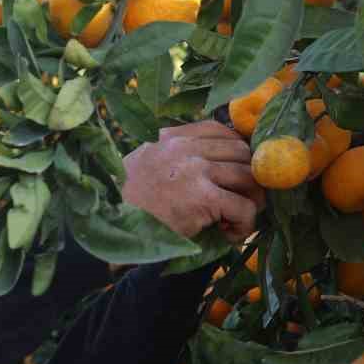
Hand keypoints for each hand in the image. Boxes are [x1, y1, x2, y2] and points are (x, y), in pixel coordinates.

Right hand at [121, 120, 263, 241]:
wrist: (111, 225)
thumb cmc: (126, 201)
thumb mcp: (145, 162)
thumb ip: (171, 155)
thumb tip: (205, 160)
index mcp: (173, 138)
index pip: (219, 130)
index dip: (236, 151)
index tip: (235, 171)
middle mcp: (187, 148)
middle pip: (241, 152)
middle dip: (249, 176)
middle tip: (244, 199)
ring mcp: (197, 171)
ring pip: (248, 177)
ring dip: (251, 201)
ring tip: (237, 219)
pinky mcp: (204, 198)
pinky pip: (244, 207)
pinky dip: (245, 223)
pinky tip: (229, 234)